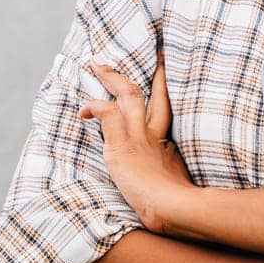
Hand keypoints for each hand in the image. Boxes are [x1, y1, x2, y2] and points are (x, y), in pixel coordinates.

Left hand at [80, 45, 195, 233]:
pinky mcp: (122, 144)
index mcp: (169, 146)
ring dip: (112, 77)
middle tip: (158, 51)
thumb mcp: (179, 189)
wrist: (177, 210)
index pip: (168, 113)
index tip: (167, 82)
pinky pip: (106, 114)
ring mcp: (140, 137)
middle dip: (159, 72)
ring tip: (97, 64)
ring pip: (129, 94)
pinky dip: (94, 107)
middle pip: (159, 94)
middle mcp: (157, 136)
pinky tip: (83, 109)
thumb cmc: (180, 209)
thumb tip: (179, 185)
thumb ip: (173, 179)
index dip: (167, 95)